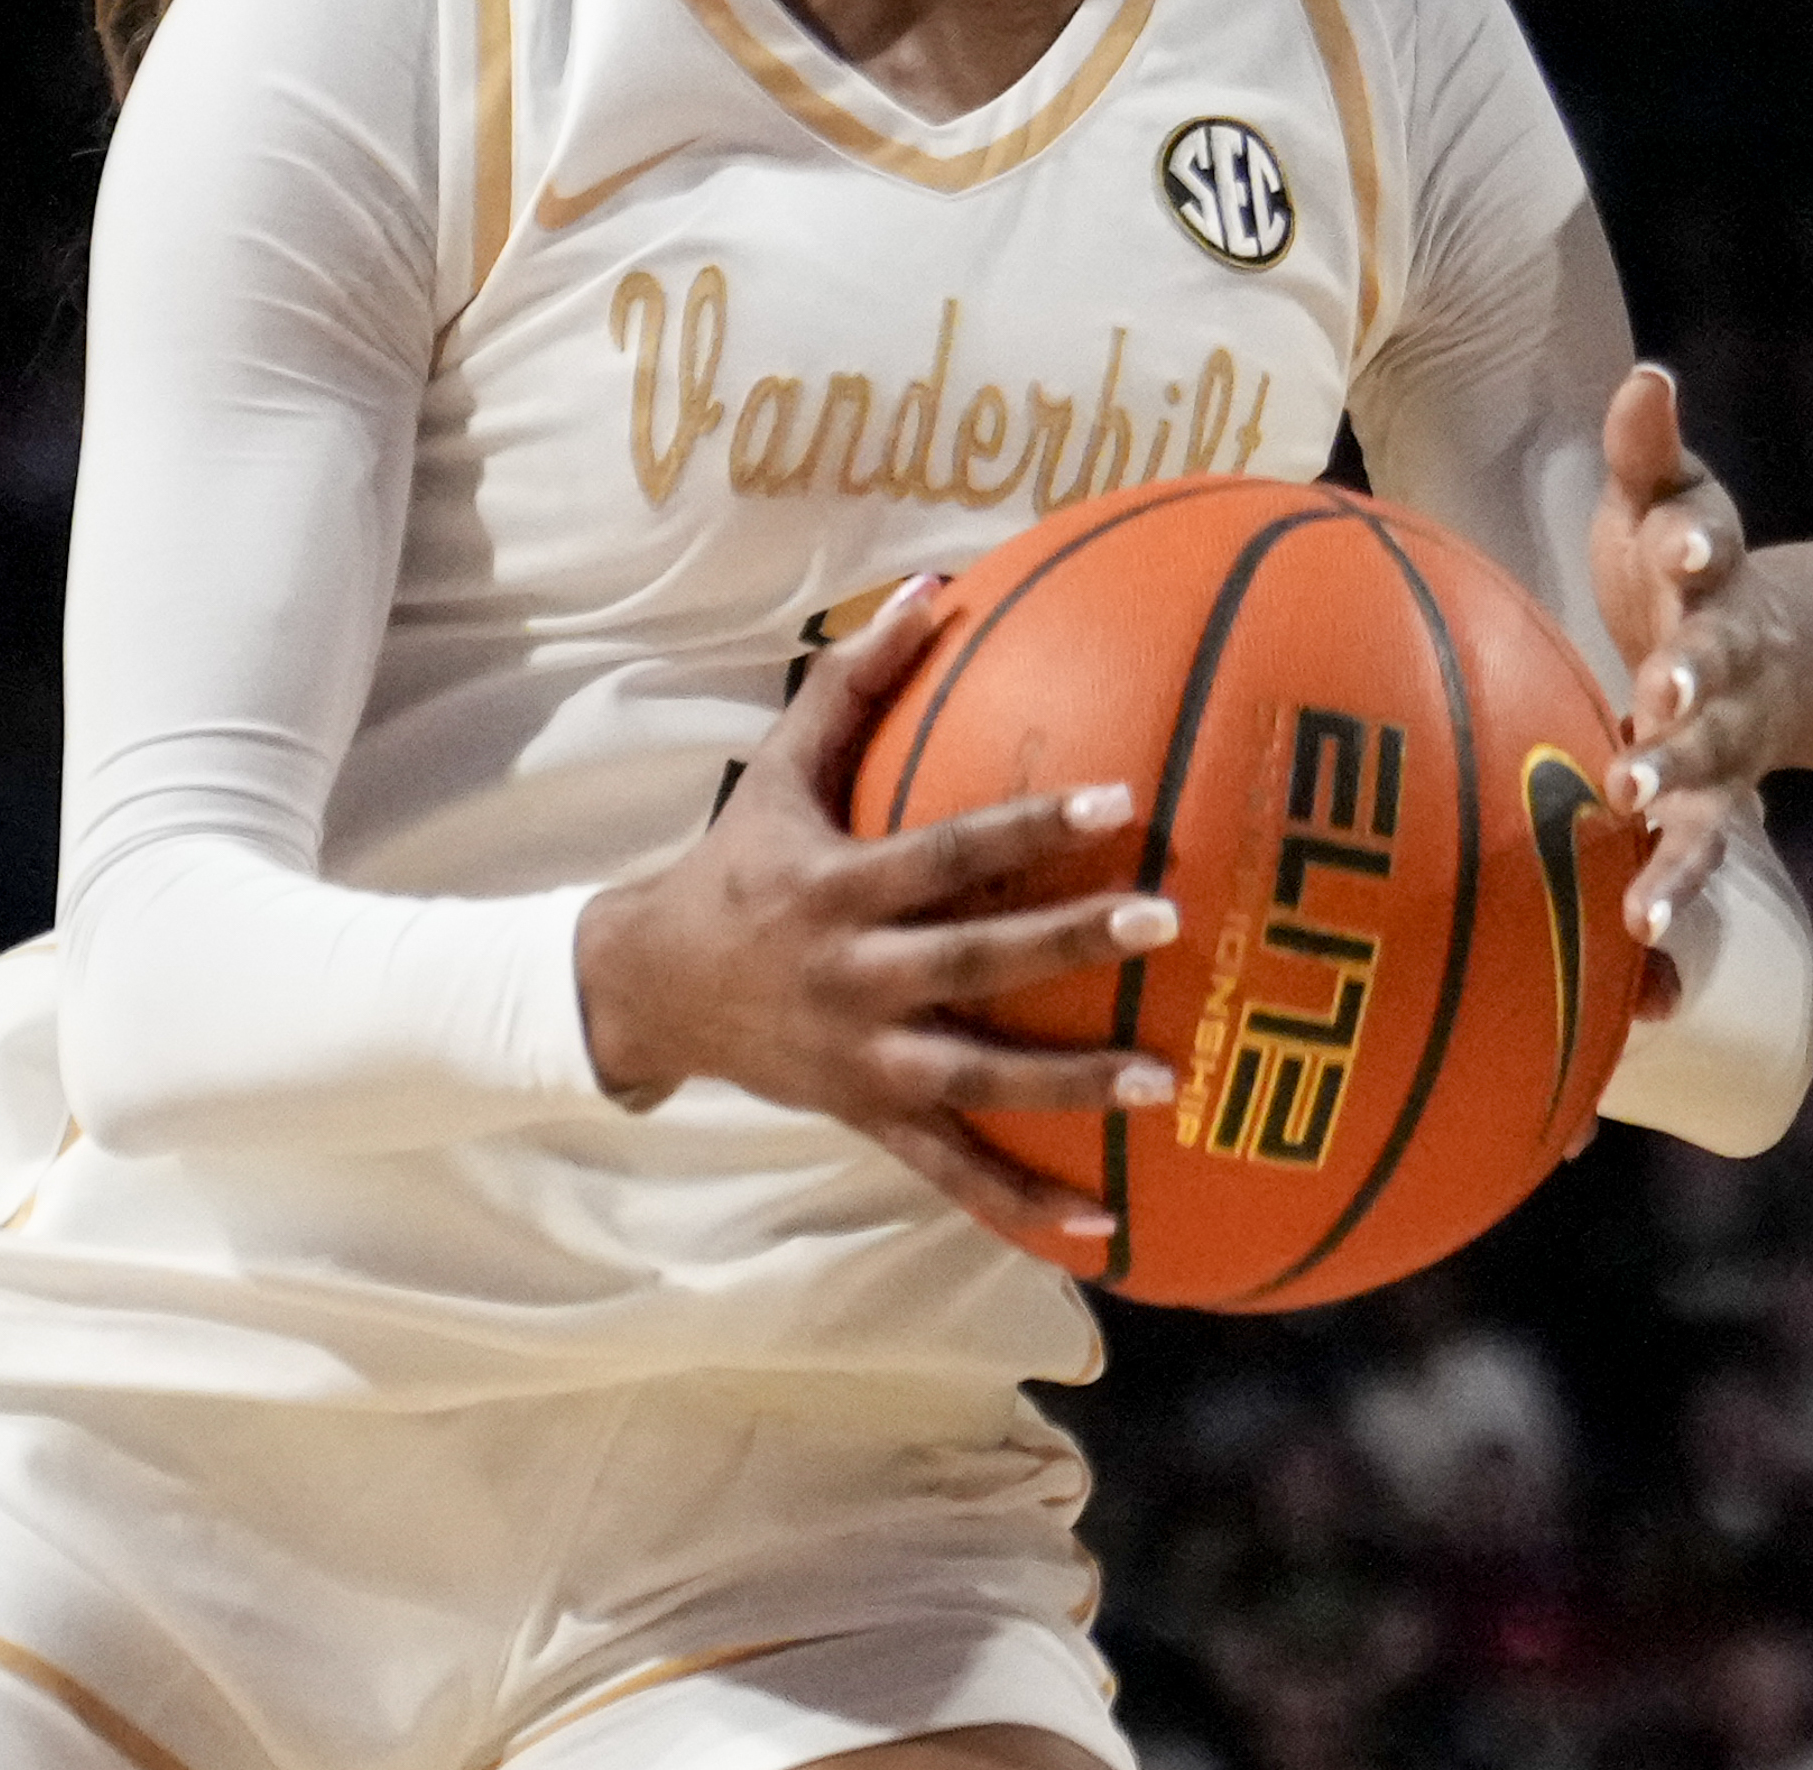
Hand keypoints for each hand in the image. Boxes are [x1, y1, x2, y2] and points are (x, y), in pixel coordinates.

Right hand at [573, 580, 1178, 1260]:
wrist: (646, 989)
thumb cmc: (738, 859)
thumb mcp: (781, 766)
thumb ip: (856, 677)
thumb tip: (936, 583)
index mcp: (836, 888)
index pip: (946, 853)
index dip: (1026, 828)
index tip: (1116, 802)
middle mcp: (851, 978)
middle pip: (972, 963)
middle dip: (1066, 945)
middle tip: (1166, 923)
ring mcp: (860, 1060)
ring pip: (974, 1080)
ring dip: (1068, 1087)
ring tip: (1165, 1084)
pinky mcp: (867, 1120)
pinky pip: (952, 1171)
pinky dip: (1023, 1203)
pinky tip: (1106, 1229)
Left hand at [1593, 367, 1802, 934]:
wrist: (1769, 662)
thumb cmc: (1679, 574)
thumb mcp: (1665, 501)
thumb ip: (1648, 450)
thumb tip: (1649, 374)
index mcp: (1712, 578)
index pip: (1706, 549)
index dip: (1692, 545)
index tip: (1678, 549)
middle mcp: (1727, 666)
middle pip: (1714, 675)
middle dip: (1690, 690)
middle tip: (1659, 703)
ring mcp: (1723, 746)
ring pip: (1708, 783)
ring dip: (1676, 810)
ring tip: (1638, 846)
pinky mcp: (1703, 811)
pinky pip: (1691, 861)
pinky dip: (1673, 906)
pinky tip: (1645, 955)